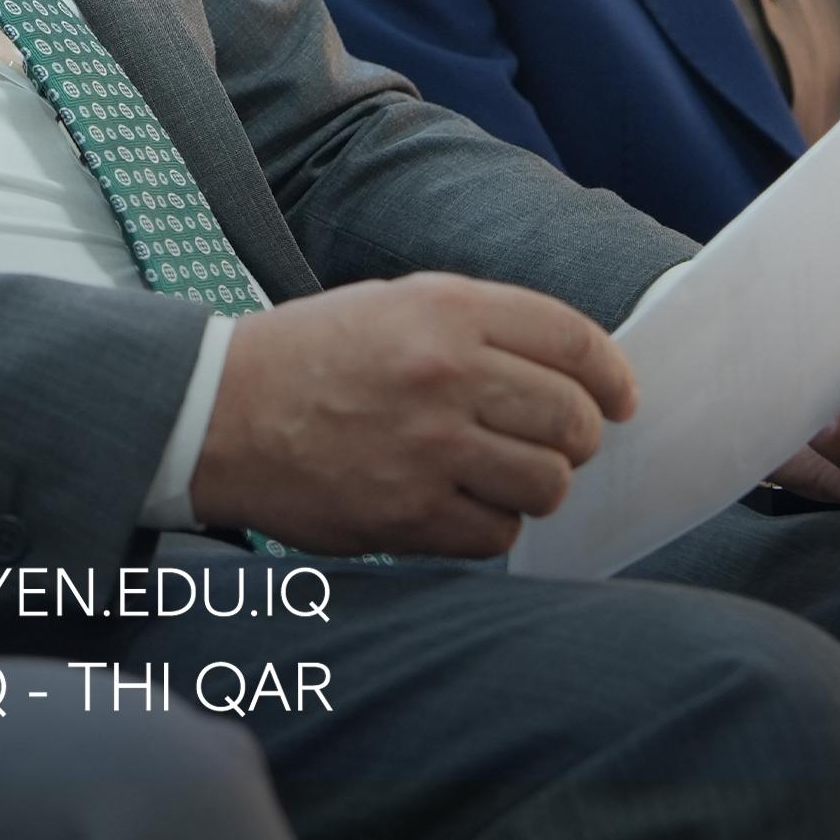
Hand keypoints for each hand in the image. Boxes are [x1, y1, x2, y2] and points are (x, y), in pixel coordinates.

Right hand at [189, 274, 637, 557]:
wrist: (216, 412)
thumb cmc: (309, 355)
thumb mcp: (393, 305)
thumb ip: (480, 328)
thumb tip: (576, 373)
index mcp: (444, 311)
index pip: (572, 340)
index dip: (613, 375)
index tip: (622, 398)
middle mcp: (443, 374)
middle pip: (574, 420)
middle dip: (578, 437)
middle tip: (552, 443)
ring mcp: (428, 448)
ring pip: (548, 484)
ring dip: (535, 485)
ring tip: (497, 474)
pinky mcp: (408, 514)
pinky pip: (498, 534)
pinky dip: (490, 525)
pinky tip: (457, 503)